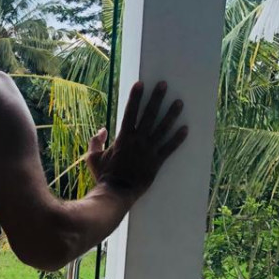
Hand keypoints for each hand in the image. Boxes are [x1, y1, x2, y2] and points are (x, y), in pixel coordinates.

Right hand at [85, 80, 187, 198]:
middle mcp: (138, 141)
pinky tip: (185, 129)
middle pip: (149, 115)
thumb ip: (96, 142)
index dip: (135, 97)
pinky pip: (169, 148)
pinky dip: (178, 139)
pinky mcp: (157, 162)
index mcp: (123, 137)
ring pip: (163, 128)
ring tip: (179, 102)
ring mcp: (149, 151)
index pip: (130, 112)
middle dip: (157, 98)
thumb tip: (102, 130)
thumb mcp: (93, 158)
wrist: (115, 194)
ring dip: (172, 114)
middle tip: (164, 85)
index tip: (141, 84)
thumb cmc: (103, 176)